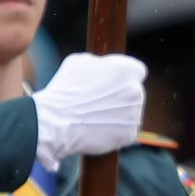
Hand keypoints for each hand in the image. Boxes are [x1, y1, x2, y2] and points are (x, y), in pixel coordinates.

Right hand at [33, 53, 147, 170]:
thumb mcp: (79, 61)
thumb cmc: (65, 89)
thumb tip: (104, 67)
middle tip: (97, 102)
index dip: (123, 76)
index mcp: (128, 70)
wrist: (57, 121)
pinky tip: (95, 129)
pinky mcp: (129, 134)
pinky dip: (113, 130)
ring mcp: (135, 114)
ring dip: (116, 113)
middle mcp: (136, 91)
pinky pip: (124, 130)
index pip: (137, 70)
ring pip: (129, 112)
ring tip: (92, 116)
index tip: (112, 82)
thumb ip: (100, 62)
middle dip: (119, 96)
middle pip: (133, 92)